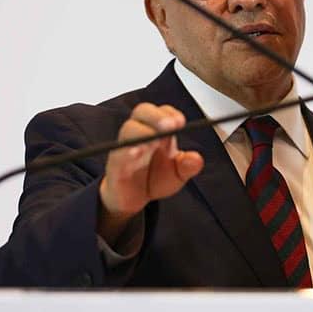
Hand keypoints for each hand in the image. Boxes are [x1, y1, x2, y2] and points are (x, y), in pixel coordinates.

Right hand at [98, 103, 203, 242]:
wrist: (134, 199)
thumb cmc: (155, 178)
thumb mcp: (178, 173)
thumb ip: (188, 166)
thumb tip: (196, 158)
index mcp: (158, 130)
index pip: (163, 112)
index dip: (171, 114)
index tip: (181, 122)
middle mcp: (140, 133)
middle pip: (143, 112)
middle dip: (157, 116)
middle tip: (171, 126)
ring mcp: (126, 146)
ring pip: (129, 129)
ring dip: (143, 132)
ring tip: (155, 141)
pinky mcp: (115, 164)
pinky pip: (118, 153)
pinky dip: (127, 151)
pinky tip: (137, 153)